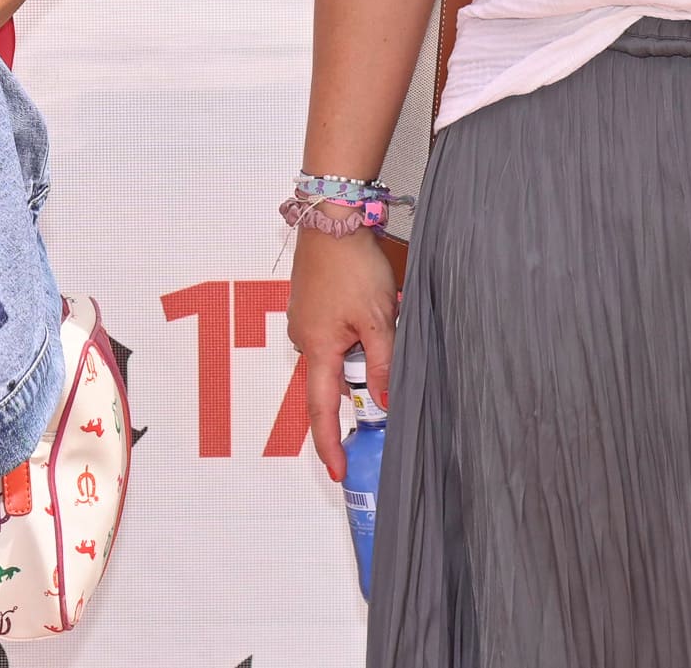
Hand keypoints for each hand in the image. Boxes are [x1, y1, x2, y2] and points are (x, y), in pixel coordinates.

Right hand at [286, 225, 399, 477]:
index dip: (330, 443)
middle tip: (387, 363)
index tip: (338, 470)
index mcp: (317, 348)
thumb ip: (382, 365)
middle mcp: (303, 338)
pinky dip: (353, 334)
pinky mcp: (309, 303)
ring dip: (360, 351)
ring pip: (335, 354)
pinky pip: (332, 333)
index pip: (321, 410)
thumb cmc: (351, 265)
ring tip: (385, 320)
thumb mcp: (380, 320)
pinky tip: (372, 310)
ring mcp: (303, 319)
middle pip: (331, 380)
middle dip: (360, 382)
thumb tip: (383, 402)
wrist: (332, 218)